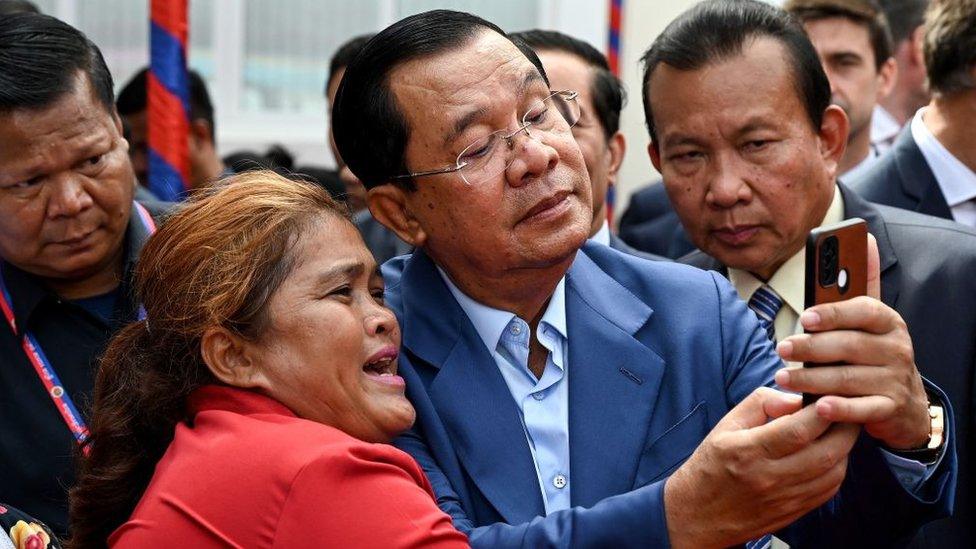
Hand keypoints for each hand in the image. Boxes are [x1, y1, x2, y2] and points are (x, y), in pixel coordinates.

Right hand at [664, 387, 859, 547]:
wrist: (697, 514)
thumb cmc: (710, 465)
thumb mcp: (726, 426)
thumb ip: (760, 404)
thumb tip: (795, 398)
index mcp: (749, 451)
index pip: (799, 429)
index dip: (823, 411)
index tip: (832, 395)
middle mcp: (770, 477)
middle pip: (826, 452)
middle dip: (845, 428)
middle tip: (846, 410)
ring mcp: (784, 498)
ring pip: (833, 472)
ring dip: (845, 448)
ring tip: (840, 430)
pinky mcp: (793, 512)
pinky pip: (829, 490)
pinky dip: (838, 469)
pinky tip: (831, 455)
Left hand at [774, 234, 929, 449]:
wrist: (906, 402)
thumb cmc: (875, 352)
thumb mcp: (872, 318)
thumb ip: (863, 283)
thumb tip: (865, 239)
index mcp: (888, 321)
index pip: (863, 310)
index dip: (834, 313)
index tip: (805, 317)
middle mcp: (896, 348)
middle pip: (849, 346)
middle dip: (811, 348)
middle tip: (781, 349)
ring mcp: (894, 380)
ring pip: (848, 378)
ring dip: (812, 379)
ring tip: (782, 377)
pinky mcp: (889, 409)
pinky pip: (862, 410)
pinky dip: (840, 409)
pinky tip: (817, 406)